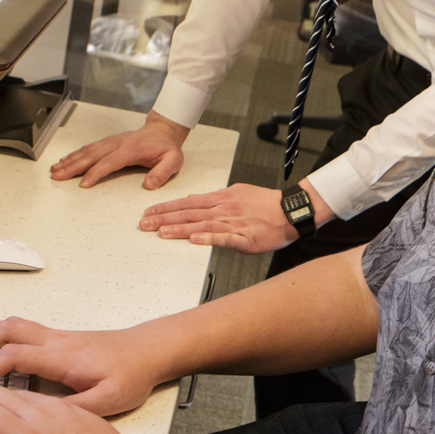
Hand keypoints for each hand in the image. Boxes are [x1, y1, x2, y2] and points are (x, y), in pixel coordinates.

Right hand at [0, 317, 177, 416]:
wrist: (151, 351)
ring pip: (13, 326)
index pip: (14, 355)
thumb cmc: (132, 374)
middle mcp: (58, 341)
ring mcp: (59, 337)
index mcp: (63, 357)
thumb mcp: (108, 401)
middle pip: (6, 331)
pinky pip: (24, 332)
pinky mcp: (62, 339)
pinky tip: (1, 363)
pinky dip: (3, 343)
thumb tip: (41, 417)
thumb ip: (74, 409)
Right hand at [49, 113, 188, 189]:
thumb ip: (162, 172)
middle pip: (92, 156)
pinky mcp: (107, 142)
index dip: (96, 172)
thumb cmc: (166, 147)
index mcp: (131, 149)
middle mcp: (117, 144)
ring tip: (55, 170)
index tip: (83, 183)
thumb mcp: (173, 161)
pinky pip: (88, 148)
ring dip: (70, 160)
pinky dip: (74, 154)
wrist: (163, 131)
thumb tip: (150, 184)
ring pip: (86, 151)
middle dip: (73, 167)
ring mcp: (110, 142)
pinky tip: (64, 161)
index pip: (110, 162)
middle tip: (58, 176)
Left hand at [139, 180, 331, 250]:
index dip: (166, 208)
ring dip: (180, 229)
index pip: (188, 203)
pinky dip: (209, 238)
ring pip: (202, 226)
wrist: (290, 211)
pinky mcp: (245, 239)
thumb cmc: (266, 203)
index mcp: (222, 199)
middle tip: (144, 224)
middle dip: (164, 219)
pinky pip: (225, 239)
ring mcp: (234, 224)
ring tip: (161, 233)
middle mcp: (224, 210)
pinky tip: (195, 240)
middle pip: (189, 214)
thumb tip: (195, 201)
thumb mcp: (238, 193)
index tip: (149, 212)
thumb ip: (216, 200)